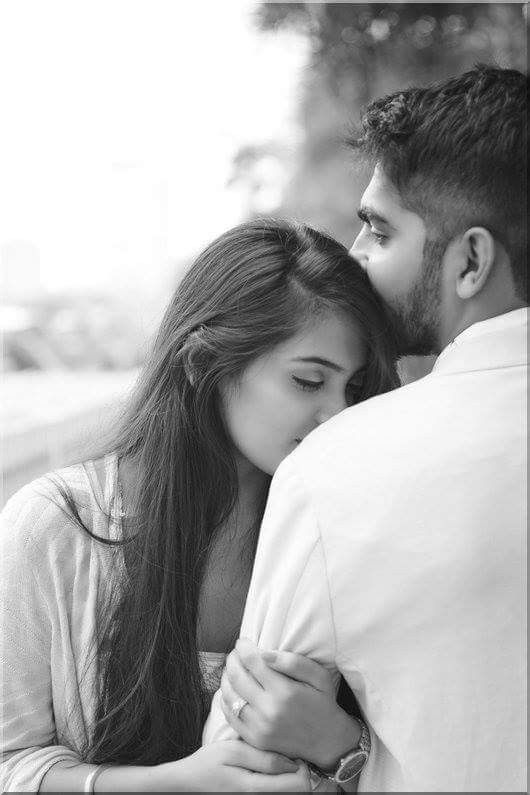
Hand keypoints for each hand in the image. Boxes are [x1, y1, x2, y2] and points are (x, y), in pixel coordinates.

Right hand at [155, 740, 309, 790]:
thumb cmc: (207, 765)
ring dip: (289, 781)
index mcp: (255, 790)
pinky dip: (279, 787)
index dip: (301, 766)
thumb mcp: (233, 751)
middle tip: (285, 759)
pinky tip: (269, 776)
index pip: (300, 785)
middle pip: (300, 793)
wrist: (186, 785)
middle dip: (298, 774)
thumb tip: (293, 763)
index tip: (290, 754)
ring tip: (275, 767)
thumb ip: (264, 757)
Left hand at [221, 638, 360, 769]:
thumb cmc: (323, 703)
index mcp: (285, 692)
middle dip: (232, 660)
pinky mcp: (254, 739)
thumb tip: (264, 653)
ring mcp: (259, 728)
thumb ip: (293, 662)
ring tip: (232, 669)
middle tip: (235, 653)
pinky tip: (231, 690)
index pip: (253, 661)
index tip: (242, 641)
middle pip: (237, 677)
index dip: (243, 647)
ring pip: (229, 696)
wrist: (327, 741)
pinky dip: (225, 699)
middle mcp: (269, 711)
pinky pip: (230, 716)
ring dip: (226, 677)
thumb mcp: (319, 676)